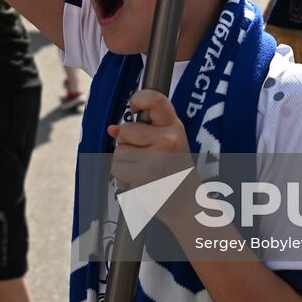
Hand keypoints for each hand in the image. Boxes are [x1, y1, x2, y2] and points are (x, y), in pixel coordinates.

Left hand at [108, 89, 193, 226]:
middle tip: (146, 157)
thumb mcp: (169, 143)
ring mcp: (156, 159)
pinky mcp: (144, 177)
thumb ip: (144, 130)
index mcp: (175, 127)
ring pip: (119, 152)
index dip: (139, 98)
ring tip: (144, 172)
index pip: (155, 100)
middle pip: (126, 131)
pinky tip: (141, 182)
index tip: (134, 107)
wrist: (189, 204)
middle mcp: (168, 140)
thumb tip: (112, 129)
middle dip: (127, 144)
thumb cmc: (175, 171)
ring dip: (125, 164)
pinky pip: (117, 170)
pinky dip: (123, 178)